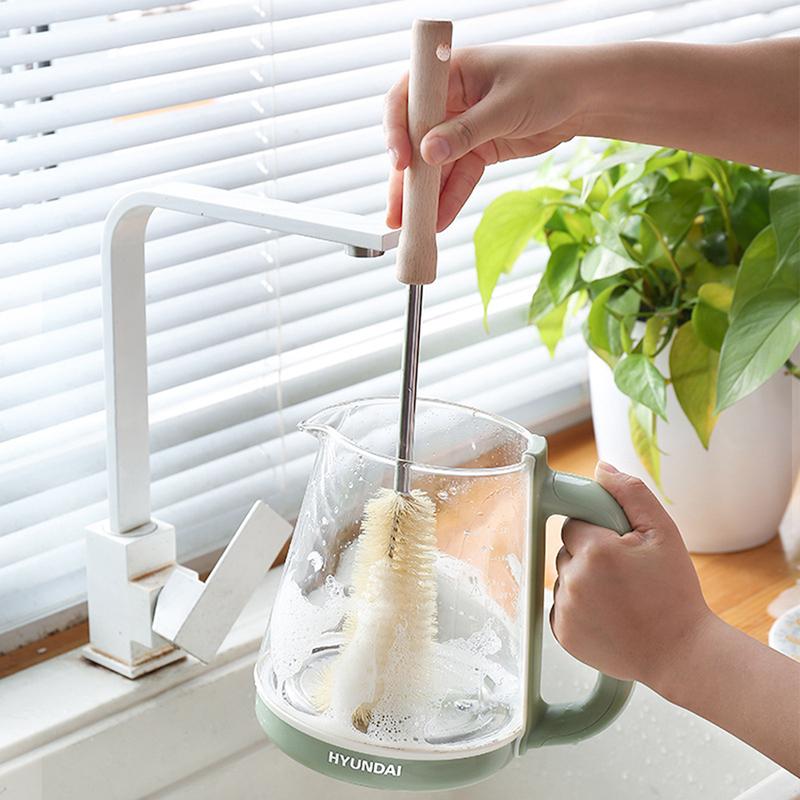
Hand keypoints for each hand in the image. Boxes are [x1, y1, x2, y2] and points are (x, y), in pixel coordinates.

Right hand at [384, 46, 583, 230]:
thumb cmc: (550, 81)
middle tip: (396, 211)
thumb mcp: (507, 105)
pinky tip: (440, 220)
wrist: (587, 97)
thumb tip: (428, 154)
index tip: (401, 161)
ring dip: (425, 197)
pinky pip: (458, 178)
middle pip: (415, 141)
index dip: (396, 131)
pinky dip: (450, 199)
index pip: (407, 100)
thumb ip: (467, 131)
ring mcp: (462, 127)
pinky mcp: (478, 150)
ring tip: (415, 226)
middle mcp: (450, 100)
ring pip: (435, 166)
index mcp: (450, 73)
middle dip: (405, 178)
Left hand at [550, 462, 712, 686]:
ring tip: (620, 598)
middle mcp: (573, 579)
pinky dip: (579, 607)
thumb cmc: (675, 593)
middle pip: (566, 550)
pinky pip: (562, 606)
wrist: (680, 653)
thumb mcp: (663, 533)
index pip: (574, 523)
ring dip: (584, 581)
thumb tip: (601, 469)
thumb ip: (630, 494)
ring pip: (564, 578)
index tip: (619, 547)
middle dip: (590, 555)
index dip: (598, 532)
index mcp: (594, 550)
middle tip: (624, 575)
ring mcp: (565, 609)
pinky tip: (608, 615)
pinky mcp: (562, 633)